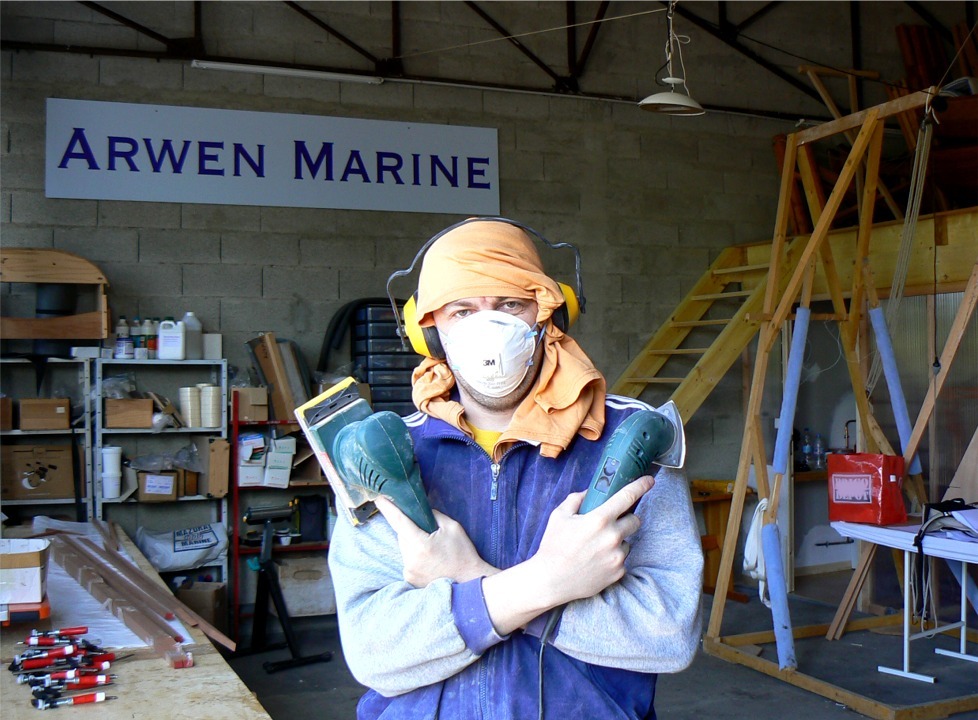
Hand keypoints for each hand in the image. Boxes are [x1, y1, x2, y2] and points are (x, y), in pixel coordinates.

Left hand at [374, 496, 497, 586]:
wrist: (469, 582)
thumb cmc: (463, 553)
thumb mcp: (453, 527)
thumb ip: (433, 516)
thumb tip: (419, 510)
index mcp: (421, 544)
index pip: (399, 521)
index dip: (388, 508)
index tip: (378, 498)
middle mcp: (411, 559)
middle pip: (401, 535)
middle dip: (410, 529)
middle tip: (428, 532)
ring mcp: (409, 571)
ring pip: (404, 547)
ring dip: (412, 543)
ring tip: (432, 549)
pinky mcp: (409, 579)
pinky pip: (407, 560)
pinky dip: (414, 556)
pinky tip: (430, 560)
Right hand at [529, 474, 654, 606]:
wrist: (551, 580)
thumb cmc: (553, 546)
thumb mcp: (559, 516)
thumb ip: (576, 499)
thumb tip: (590, 493)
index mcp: (599, 519)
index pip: (627, 497)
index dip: (641, 486)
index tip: (649, 480)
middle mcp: (613, 537)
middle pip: (635, 520)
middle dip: (626, 518)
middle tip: (611, 523)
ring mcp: (618, 556)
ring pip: (627, 540)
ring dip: (618, 540)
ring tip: (597, 546)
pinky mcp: (619, 572)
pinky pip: (622, 558)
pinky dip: (613, 556)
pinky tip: (597, 560)